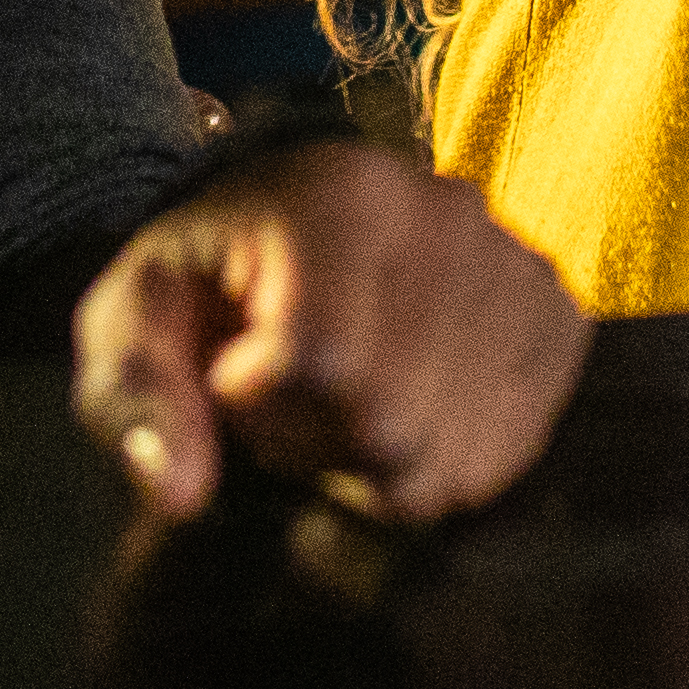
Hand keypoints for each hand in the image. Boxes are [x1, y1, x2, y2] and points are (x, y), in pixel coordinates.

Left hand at [66, 138, 585, 528]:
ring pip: (456, 454)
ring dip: (384, 463)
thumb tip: (181, 492)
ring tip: (347, 403)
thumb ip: (136, 394)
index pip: (327, 362)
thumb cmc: (208, 284)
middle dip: (321, 443)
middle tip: (293, 400)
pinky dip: (448, 461)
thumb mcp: (133, 320)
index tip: (237, 377)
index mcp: (338, 196)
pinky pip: (509, 452)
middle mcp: (446, 215)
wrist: (295, 225)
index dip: (264, 407)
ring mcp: (513, 265)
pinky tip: (407, 413)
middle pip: (394, 419)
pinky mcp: (555, 316)